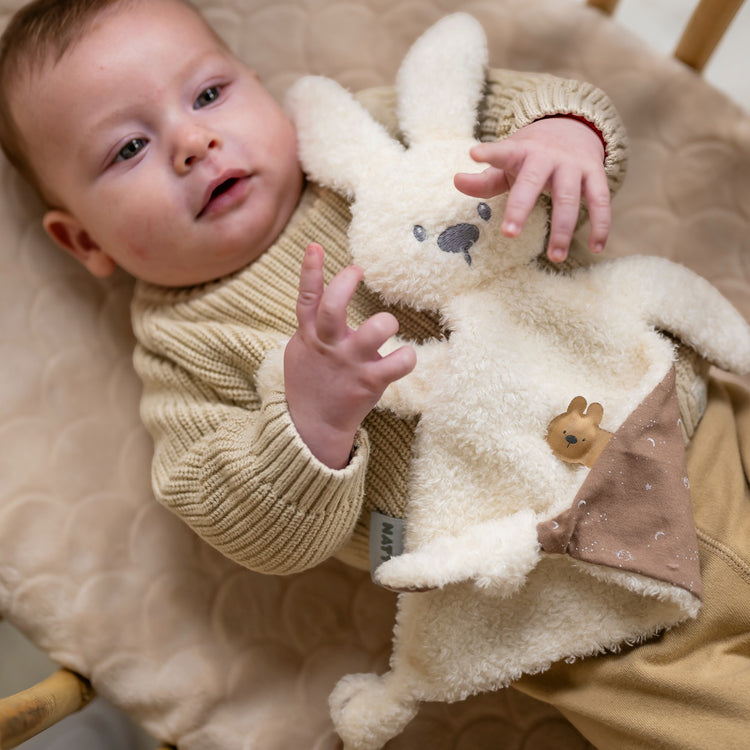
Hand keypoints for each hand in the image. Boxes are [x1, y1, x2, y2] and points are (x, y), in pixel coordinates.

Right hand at [284, 243, 415, 468]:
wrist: (312, 426)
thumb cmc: (310, 383)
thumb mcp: (300, 351)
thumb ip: (309, 326)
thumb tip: (317, 298)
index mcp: (309, 336)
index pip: (307, 299)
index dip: (310, 271)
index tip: (315, 246)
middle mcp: (329, 346)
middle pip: (333, 308)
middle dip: (346, 284)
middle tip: (357, 270)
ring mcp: (349, 364)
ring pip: (372, 332)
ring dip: (386, 322)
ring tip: (388, 324)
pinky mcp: (369, 382)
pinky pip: (398, 363)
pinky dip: (407, 357)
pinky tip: (406, 357)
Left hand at [454, 117, 609, 261]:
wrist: (573, 126)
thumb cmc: (530, 154)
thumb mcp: (507, 162)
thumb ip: (484, 179)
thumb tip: (456, 180)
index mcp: (521, 152)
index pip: (503, 152)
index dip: (489, 153)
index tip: (474, 153)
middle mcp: (548, 156)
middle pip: (534, 182)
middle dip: (521, 208)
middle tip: (508, 234)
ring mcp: (573, 165)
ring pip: (569, 198)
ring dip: (563, 229)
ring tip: (555, 257)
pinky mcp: (596, 174)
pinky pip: (600, 201)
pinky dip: (601, 225)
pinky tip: (596, 248)